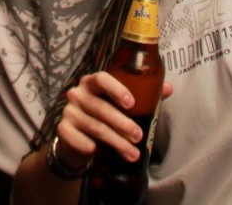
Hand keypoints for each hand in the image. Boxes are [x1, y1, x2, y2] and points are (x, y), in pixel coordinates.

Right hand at [54, 72, 172, 168]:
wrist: (79, 138)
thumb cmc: (104, 115)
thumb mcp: (120, 103)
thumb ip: (143, 94)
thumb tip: (168, 88)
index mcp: (92, 82)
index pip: (102, 78)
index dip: (116, 89)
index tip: (131, 103)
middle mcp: (78, 93)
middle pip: (100, 107)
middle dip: (122, 123)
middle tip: (138, 136)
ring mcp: (69, 111)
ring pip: (95, 127)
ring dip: (115, 142)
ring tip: (132, 153)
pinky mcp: (62, 129)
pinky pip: (77, 138)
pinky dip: (88, 146)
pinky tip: (98, 151)